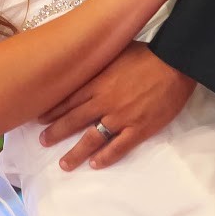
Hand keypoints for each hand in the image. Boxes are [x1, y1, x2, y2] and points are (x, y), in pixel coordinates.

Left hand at [38, 43, 195, 170]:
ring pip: (92, 138)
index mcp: (97, 82)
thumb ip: (97, 60)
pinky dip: (106, 157)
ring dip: (76, 153)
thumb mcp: (115, 51)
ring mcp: (121, 117)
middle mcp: (104, 102)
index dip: (52, 110)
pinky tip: (95, 164)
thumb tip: (83, 58)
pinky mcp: (139, 128)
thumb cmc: (146, 54)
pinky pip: (119, 147)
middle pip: (73, 120)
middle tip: (43, 141)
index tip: (39, 118)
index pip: (68, 100)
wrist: (175, 64)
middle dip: (56, 132)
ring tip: (65, 164)